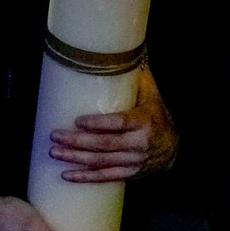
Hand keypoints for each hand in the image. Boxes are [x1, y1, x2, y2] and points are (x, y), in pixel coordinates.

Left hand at [51, 66, 177, 182]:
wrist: (175, 147)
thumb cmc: (156, 115)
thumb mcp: (151, 95)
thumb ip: (137, 77)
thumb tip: (123, 53)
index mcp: (144, 122)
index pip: (120, 123)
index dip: (99, 123)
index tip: (79, 120)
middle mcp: (140, 144)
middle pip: (106, 144)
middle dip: (78, 141)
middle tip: (55, 136)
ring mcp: (135, 161)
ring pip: (103, 162)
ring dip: (77, 159)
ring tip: (54, 152)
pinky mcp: (130, 173)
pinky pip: (106, 177)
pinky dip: (86, 177)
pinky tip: (67, 175)